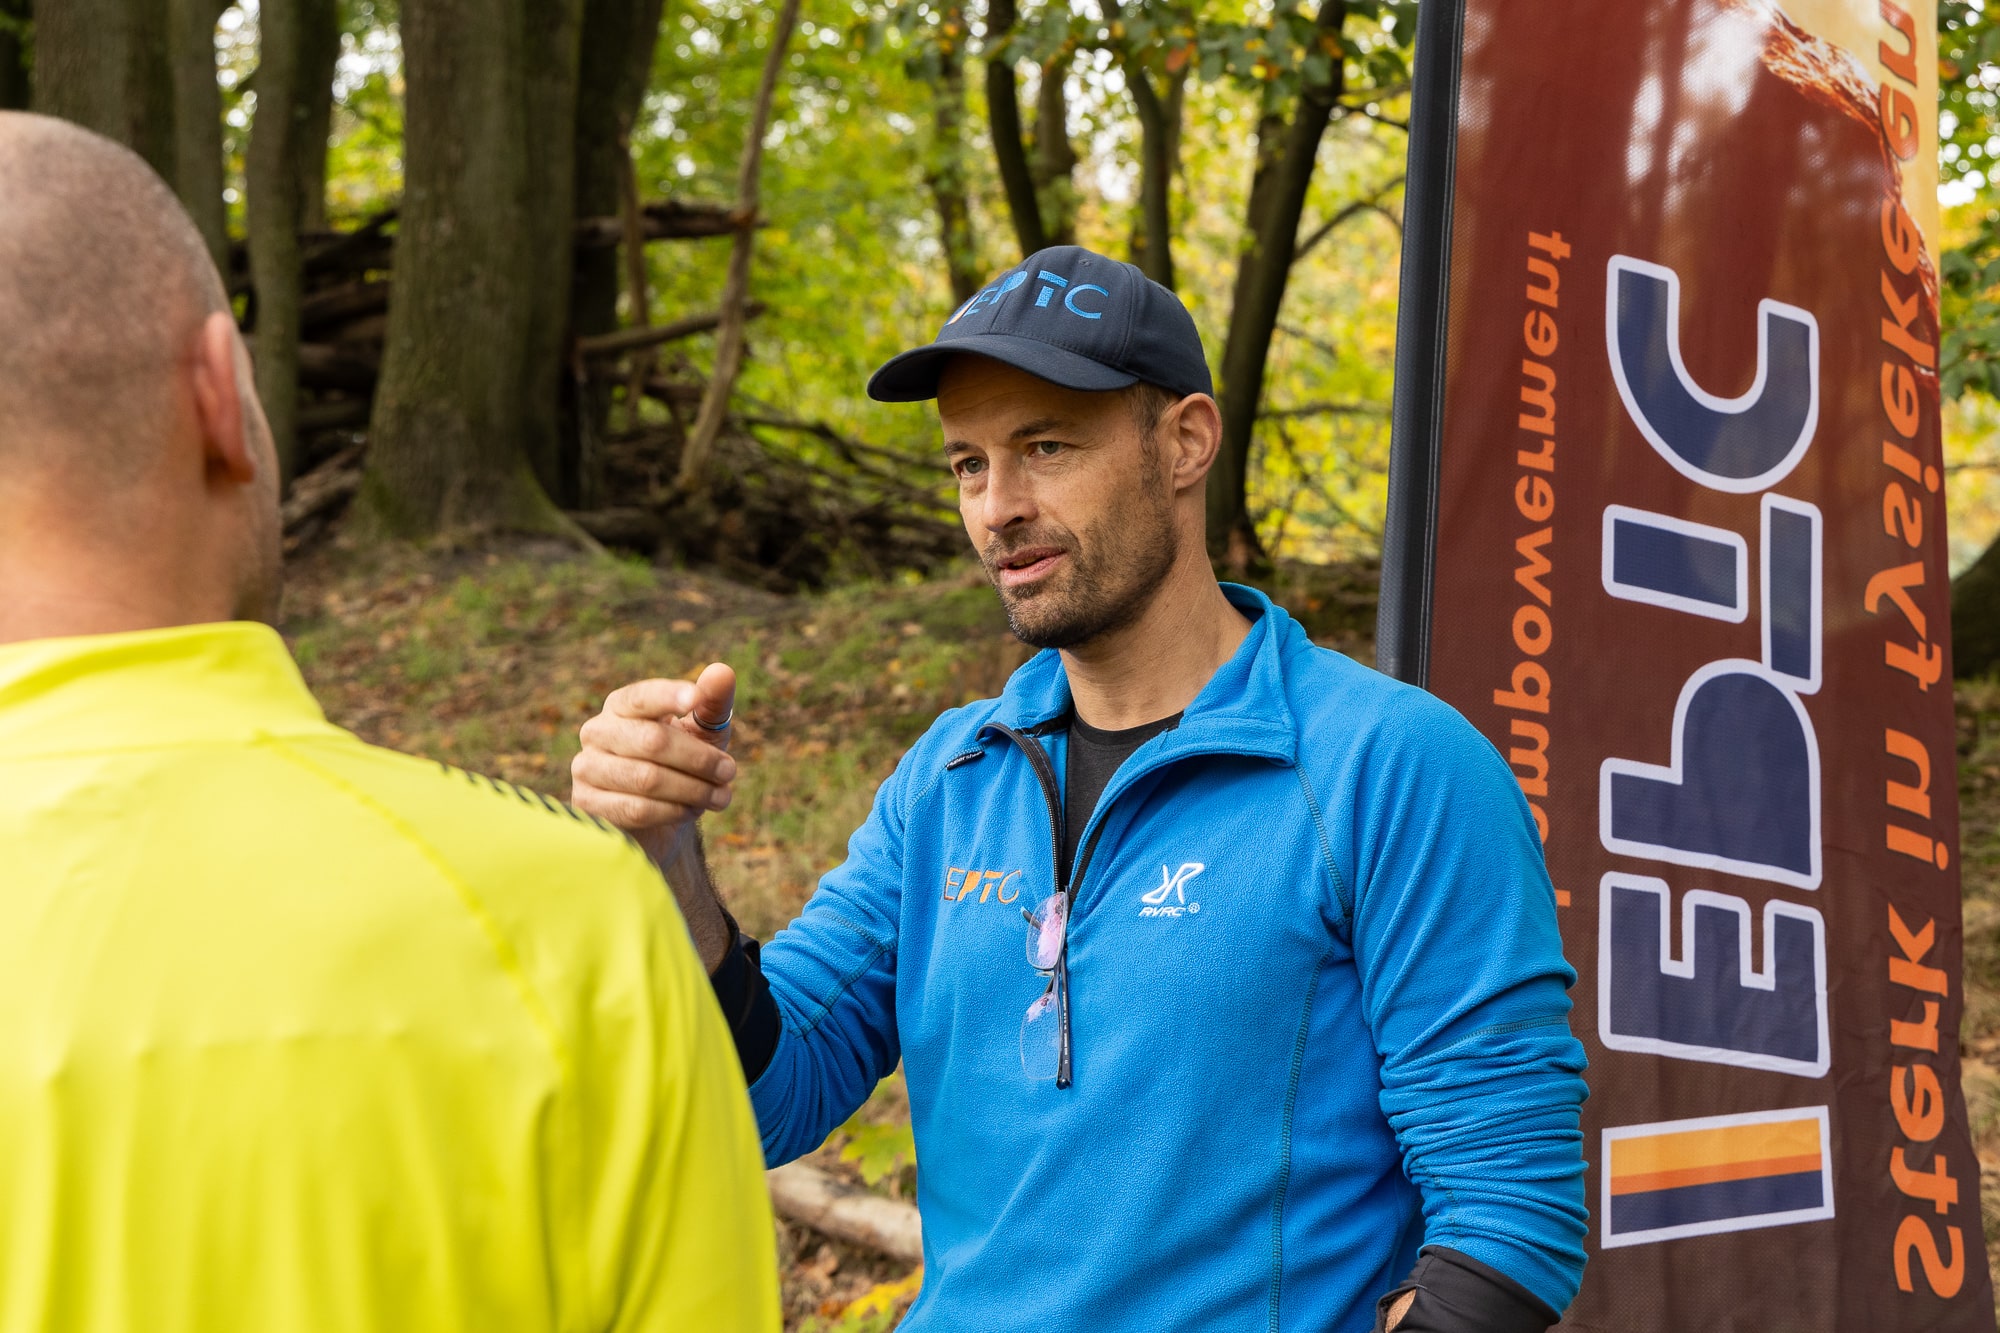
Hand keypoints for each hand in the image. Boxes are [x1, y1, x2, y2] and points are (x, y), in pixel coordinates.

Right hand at [571, 663, 738, 869]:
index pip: (642, 696)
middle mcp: (597, 731)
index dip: (668, 696)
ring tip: (720, 797)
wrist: (658, 814)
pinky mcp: (587, 803)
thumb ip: (713, 702)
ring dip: (693, 790)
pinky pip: (636, 809)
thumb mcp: (703, 731)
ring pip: (647, 779)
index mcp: (622, 705)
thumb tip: (723, 672)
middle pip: (652, 741)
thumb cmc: (683, 760)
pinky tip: (692, 810)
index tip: (695, 698)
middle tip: (729, 772)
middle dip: (699, 759)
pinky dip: (673, 811)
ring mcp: (587, 767)